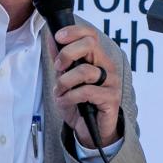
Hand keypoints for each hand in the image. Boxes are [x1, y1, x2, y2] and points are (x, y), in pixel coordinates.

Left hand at [51, 24, 120, 148]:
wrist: (90, 130)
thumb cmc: (79, 104)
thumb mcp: (64, 79)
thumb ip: (60, 60)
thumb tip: (50, 37)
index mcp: (97, 59)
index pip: (90, 35)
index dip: (74, 32)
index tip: (57, 37)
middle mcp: (106, 67)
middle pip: (90, 45)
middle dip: (67, 54)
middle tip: (58, 68)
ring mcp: (111, 82)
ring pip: (85, 71)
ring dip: (65, 82)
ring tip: (59, 91)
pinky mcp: (111, 98)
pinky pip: (86, 92)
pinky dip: (69, 97)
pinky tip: (65, 101)